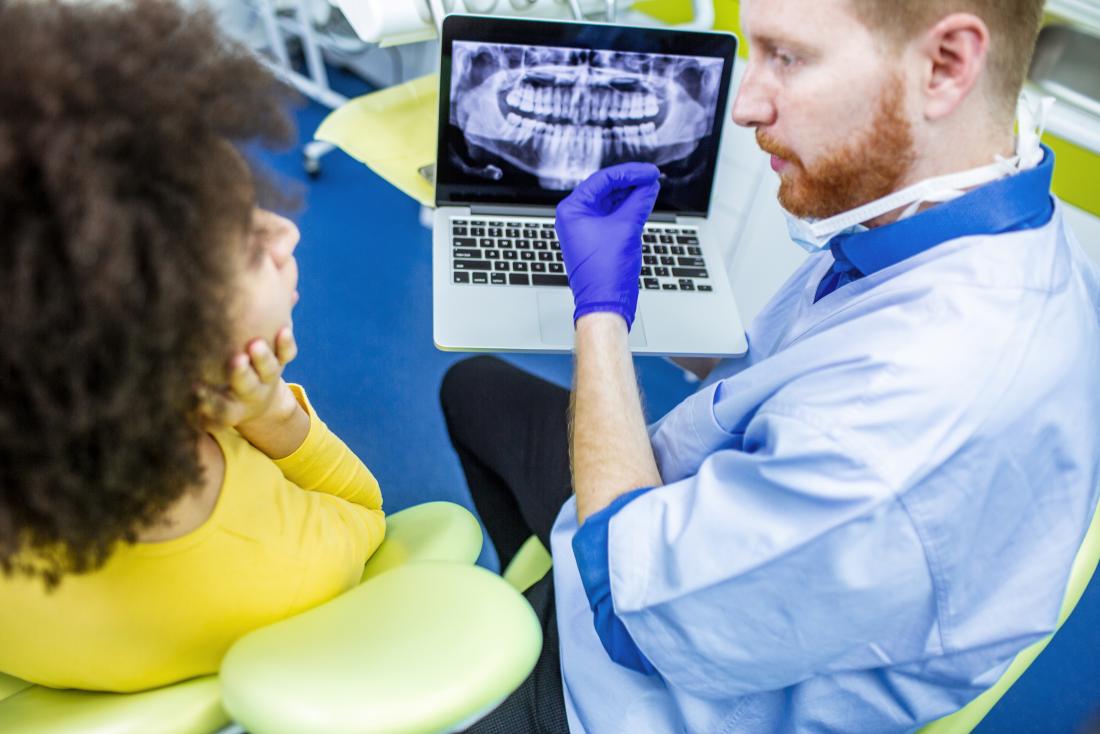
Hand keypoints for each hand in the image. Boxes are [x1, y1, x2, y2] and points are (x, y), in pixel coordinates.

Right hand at [197, 326, 298, 431]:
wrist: (260, 404)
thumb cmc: (219, 396)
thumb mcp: (206, 407)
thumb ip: (190, 401)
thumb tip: (157, 384)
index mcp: (231, 407)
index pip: (220, 408)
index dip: (210, 402)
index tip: (196, 391)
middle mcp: (249, 393)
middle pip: (247, 386)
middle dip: (241, 375)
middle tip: (236, 361)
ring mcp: (266, 377)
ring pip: (269, 369)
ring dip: (263, 357)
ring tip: (257, 344)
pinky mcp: (280, 362)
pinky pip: (288, 354)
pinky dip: (286, 342)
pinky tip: (283, 330)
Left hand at [554, 162, 660, 327]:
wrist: (605, 303)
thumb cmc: (605, 272)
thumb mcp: (627, 228)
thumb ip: (639, 201)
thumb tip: (649, 185)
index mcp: (572, 210)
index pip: (602, 180)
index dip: (629, 173)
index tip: (649, 172)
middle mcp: (575, 217)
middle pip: (605, 188)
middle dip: (630, 182)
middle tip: (652, 177)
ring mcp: (585, 228)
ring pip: (610, 201)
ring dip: (631, 194)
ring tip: (651, 188)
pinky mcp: (596, 238)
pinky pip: (613, 215)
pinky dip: (628, 208)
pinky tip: (644, 202)